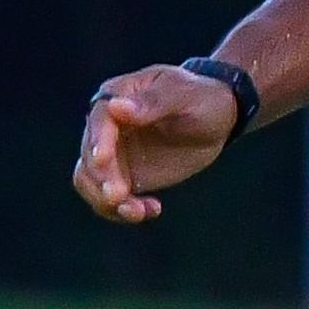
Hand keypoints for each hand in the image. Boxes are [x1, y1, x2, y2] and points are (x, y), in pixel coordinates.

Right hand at [70, 64, 242, 224]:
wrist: (217, 119)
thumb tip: (116, 106)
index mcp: (117, 95)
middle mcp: (107, 125)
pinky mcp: (125, 176)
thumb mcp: (184, 96)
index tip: (102, 161)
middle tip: (120, 197)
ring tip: (137, 212)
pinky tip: (152, 210)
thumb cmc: (201, 98)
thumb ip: (152, 102)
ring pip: (91, 181)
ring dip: (105, 201)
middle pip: (90, 155)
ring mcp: (114, 153)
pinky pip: (109, 199)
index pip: (100, 120)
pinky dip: (123, 210)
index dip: (99, 141)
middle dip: (102, 178)